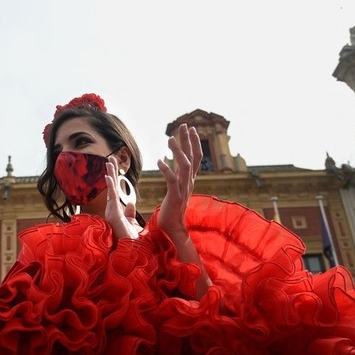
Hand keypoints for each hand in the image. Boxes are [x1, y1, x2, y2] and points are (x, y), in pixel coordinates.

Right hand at [104, 155, 140, 239]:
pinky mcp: (113, 214)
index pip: (116, 190)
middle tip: (110, 158)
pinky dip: (110, 186)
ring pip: (111, 189)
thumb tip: (130, 203)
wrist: (131, 252)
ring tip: (108, 161)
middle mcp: (112, 209)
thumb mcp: (131, 223)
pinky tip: (108, 176)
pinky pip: (112, 198)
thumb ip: (129, 212)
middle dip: (111, 172)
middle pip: (112, 186)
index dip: (115, 178)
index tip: (114, 166)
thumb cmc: (130, 240)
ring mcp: (111, 211)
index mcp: (117, 210)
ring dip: (110, 175)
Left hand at [156, 123, 200, 241]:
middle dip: (188, 140)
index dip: (194, 143)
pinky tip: (159, 161)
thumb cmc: (171, 211)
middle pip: (192, 157)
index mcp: (189, 180)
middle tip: (184, 125)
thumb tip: (175, 170)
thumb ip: (177, 180)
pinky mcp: (175, 196)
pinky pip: (172, 180)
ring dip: (178, 151)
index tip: (191, 129)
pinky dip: (166, 170)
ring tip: (169, 138)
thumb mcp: (176, 191)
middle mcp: (188, 182)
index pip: (195, 158)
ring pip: (184, 166)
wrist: (172, 229)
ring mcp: (183, 189)